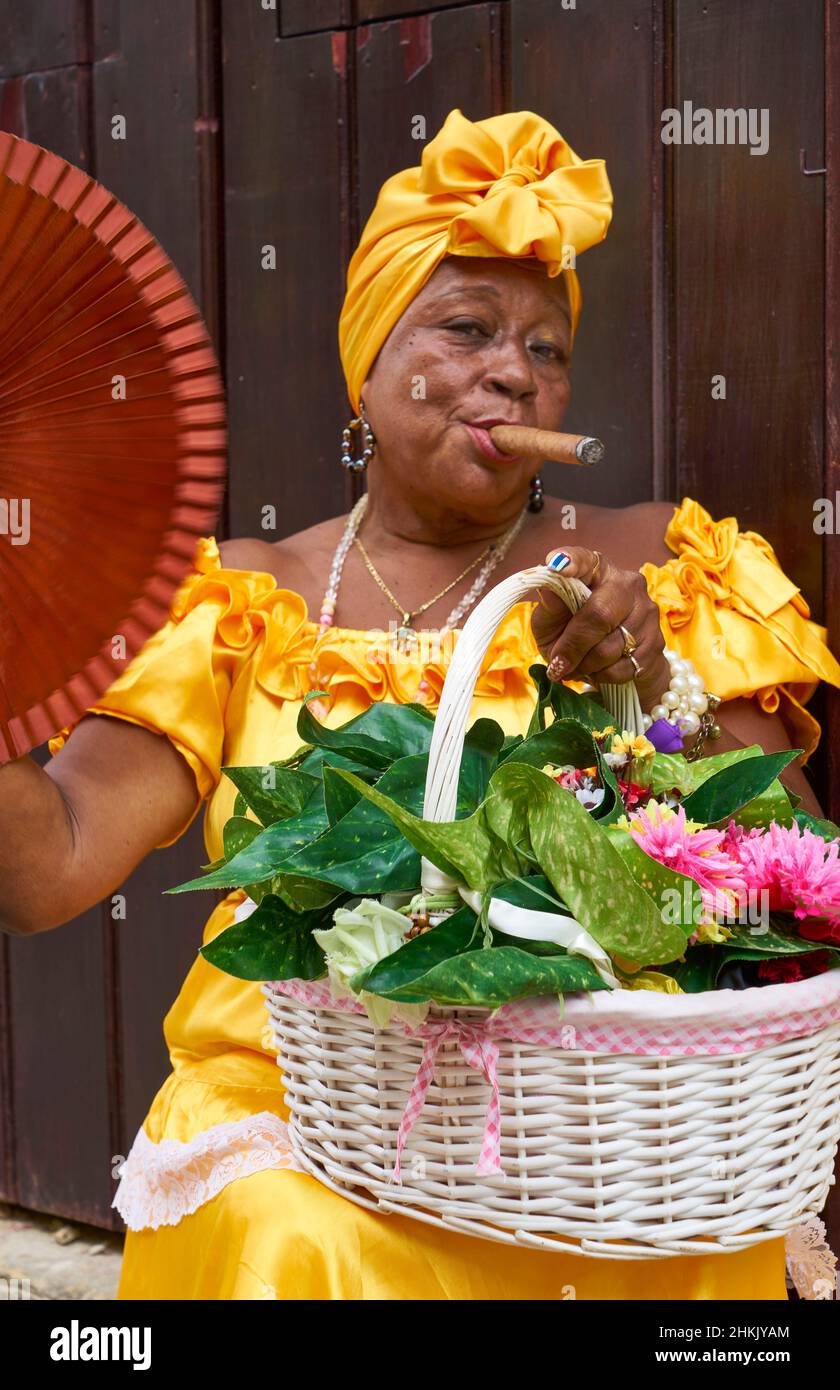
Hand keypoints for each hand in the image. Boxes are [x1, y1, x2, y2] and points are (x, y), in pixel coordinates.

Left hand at [531, 546, 671, 713]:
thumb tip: (549, 593)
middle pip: (600, 614)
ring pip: (610, 647)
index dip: (572, 561)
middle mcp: (627, 583)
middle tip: (558, 665)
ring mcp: (646, 611)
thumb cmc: (573, 634)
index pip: (585, 559)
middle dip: (574, 646)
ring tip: (576, 668)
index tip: (558, 566)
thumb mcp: (551, 623)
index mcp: (596, 571)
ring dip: (586, 666)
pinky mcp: (657, 640)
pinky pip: (624, 666)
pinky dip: (603, 676)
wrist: (611, 665)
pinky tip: (597, 671)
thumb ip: (549, 609)